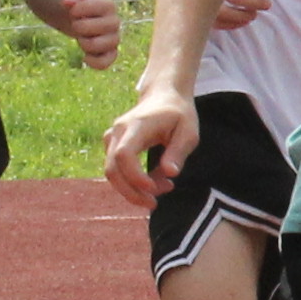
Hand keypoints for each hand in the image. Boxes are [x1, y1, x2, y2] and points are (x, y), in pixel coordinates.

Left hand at [51, 0, 122, 68]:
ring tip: (80, 38)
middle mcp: (114, 22)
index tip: (72, 9)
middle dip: (82, 26)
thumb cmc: (79, 1)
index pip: (102, 7)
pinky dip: (96, 62)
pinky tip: (84, 57)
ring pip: (108, 46)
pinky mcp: (107, 52)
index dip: (82, 9)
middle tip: (75, 23)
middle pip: (105, 27)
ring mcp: (112, 38)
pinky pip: (107, 61)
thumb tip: (68, 2)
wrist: (80, 14)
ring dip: (88, 43)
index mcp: (108, 5)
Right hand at [98, 93, 194, 208]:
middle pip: (112, 169)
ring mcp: (112, 137)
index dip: (135, 177)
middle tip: (154, 204)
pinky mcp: (112, 145)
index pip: (124, 155)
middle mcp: (119, 131)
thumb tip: (169, 174)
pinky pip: (115, 169)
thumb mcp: (188, 131)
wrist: (164, 95)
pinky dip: (130, 182)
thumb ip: (178, 152)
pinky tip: (153, 182)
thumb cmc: (179, 113)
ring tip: (162, 188)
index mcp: (137, 125)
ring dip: (132, 189)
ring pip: (112, 172)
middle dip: (131, 192)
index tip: (155, 190)